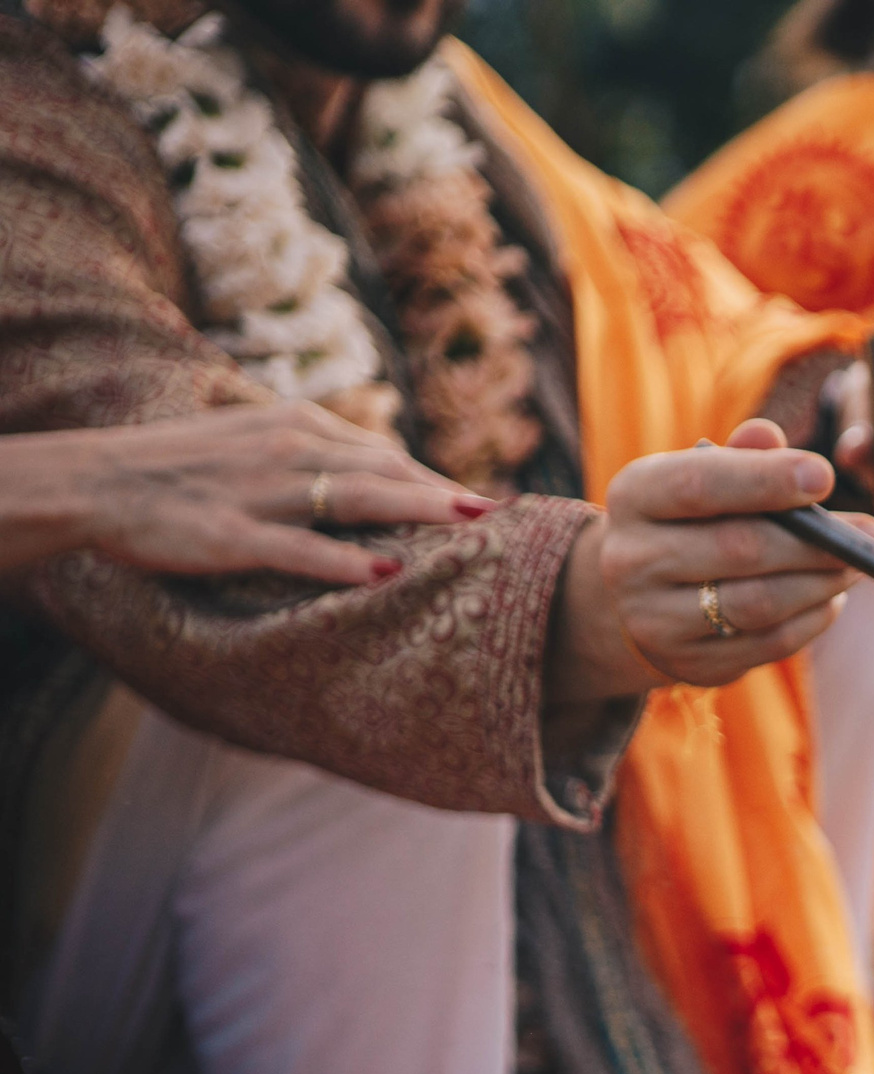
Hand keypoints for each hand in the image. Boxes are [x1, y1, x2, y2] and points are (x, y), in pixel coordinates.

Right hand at [1, 402, 486, 585]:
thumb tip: (365, 470)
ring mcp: (261, 492)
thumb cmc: (176, 468)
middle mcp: (287, 450)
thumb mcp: (250, 444)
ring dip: (418, 509)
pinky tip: (389, 570)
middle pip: (383, 468)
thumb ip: (308, 454)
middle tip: (502, 512)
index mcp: (293, 426)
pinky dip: (346, 559)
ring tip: (472, 523)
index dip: (431, 476)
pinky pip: (300, 547)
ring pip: (355, 498)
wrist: (93, 480)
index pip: (379, 451)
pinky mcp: (232, 533)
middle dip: (444, 489)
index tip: (480, 498)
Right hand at [549, 418, 869, 702]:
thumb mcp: (701, 477)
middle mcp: (633, 561)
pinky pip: (769, 644)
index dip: (765, 480)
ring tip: (858, 563)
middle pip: (739, 549)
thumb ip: (740, 456)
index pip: (699, 486)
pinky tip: (831, 596)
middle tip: (871, 532)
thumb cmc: (689, 520)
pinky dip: (812, 619)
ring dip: (822, 582)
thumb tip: (769, 436)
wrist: (636, 597)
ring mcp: (655, 621)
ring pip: (758, 604)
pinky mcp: (691, 665)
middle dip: (816, 541)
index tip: (824, 476)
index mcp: (634, 496)